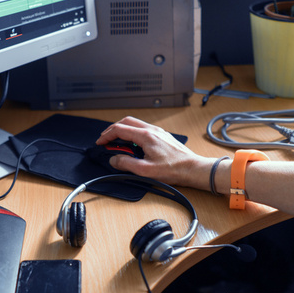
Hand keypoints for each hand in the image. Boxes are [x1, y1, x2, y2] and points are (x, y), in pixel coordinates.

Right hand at [95, 117, 213, 189]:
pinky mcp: (162, 136)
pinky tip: (132, 145)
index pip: (120, 130)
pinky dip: (133, 133)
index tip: (100, 143)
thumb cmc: (173, 170)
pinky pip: (143, 129)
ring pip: (135, 124)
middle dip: (113, 129)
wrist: (192, 169)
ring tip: (117, 143)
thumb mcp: (145, 170)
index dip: (107, 136)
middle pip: (126, 122)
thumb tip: (114, 159)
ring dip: (123, 131)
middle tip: (106, 140)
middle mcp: (152, 130)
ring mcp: (158, 132)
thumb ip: (126, 164)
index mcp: (146, 136)